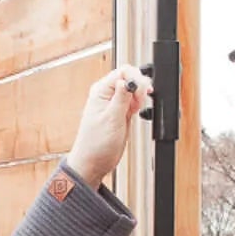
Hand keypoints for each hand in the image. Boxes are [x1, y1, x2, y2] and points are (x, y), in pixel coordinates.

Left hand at [65, 65, 148, 188]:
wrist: (93, 163)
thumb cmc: (95, 145)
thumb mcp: (111, 119)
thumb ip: (121, 97)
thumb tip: (128, 80)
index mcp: (101, 91)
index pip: (123, 72)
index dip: (136, 79)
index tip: (141, 92)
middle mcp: (107, 95)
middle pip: (131, 78)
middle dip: (139, 88)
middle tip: (139, 103)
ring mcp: (115, 104)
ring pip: (134, 89)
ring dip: (140, 97)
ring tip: (136, 110)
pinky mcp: (121, 113)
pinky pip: (134, 101)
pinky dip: (139, 104)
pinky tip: (137, 113)